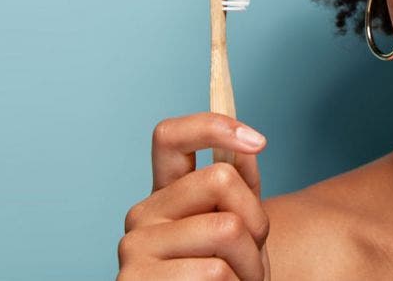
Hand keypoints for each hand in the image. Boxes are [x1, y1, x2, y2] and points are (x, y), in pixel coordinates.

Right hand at [118, 112, 270, 279]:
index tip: (258, 140)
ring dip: (252, 264)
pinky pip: (215, 272)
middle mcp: (141, 217)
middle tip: (252, 254)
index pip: (169, 136)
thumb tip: (247, 147)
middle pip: (220, 179)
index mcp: (164, 197)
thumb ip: (240, 189)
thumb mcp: (239, 232)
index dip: (214, 126)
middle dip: (257, 218)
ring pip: (227, 228)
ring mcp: (134, 252)